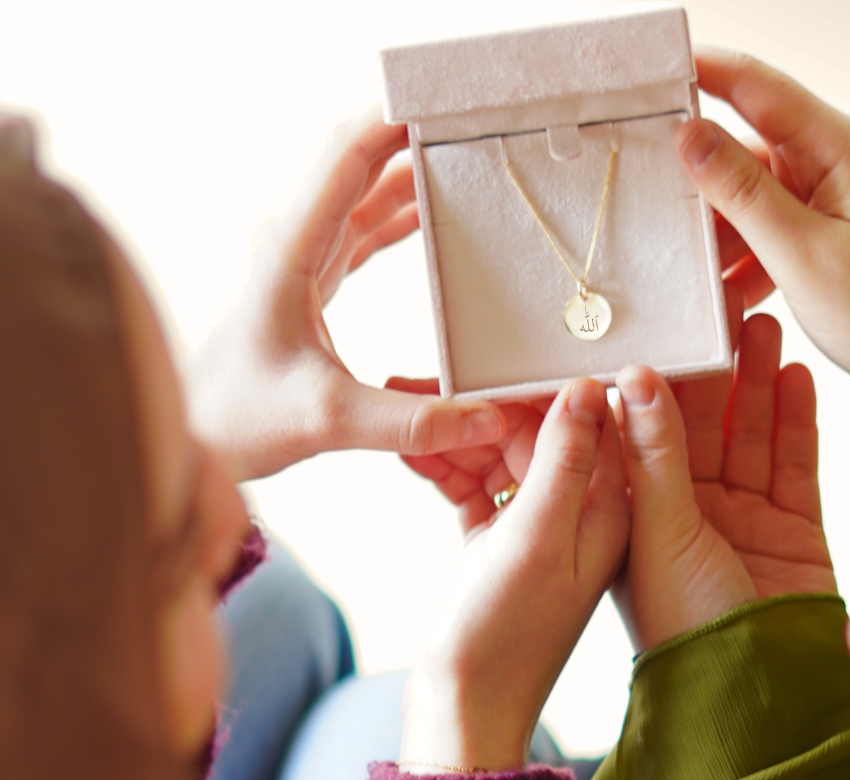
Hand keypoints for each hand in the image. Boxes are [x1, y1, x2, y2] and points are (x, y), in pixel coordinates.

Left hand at [184, 110, 505, 482]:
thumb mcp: (330, 421)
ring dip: (409, 176)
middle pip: (358, 164)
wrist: (196, 438)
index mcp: (290, 250)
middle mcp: (293, 243)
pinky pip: (362, 231)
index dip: (393, 121)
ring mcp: (301, 261)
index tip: (446, 106)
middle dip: (412, 138)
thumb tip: (487, 419)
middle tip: (474, 132)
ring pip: (362, 195)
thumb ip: (412, 421)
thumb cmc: (238, 420)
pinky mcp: (311, 286)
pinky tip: (433, 215)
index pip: (345, 157)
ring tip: (467, 164)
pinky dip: (399, 218)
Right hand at [399, 380, 628, 770]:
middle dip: (481, 404)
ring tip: (398, 401)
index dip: (538, 384)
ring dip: (452, 432)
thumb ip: (566, 462)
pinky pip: (472, 485)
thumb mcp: (539, 539)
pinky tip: (406, 448)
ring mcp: (536, 529)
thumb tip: (588, 385)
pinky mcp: (497, 542)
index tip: (490, 352)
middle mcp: (581, 515)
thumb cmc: (507, 637)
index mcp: (610, 512)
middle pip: (536, 432)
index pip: (586, 421)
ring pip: (496, 455)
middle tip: (420, 375)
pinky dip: (441, 467)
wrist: (462, 712)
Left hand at [614, 311, 834, 651]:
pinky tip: (794, 374)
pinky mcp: (791, 530)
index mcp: (637, 520)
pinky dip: (795, 422)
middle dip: (712, 370)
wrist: (762, 693)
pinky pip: (793, 465)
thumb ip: (654, 457)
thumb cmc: (688, 632)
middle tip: (722, 308)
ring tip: (762, 325)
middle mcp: (686, 516)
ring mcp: (741, 522)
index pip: (641, 435)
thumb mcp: (660, 536)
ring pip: (749, 437)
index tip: (662, 324)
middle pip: (700, 428)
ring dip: (755, 384)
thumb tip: (638, 377)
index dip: (654, 380)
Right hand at [676, 51, 849, 383]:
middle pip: (753, 150)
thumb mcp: (803, 255)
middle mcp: (846, 158)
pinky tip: (734, 291)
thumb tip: (691, 136)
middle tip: (660, 222)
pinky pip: (785, 226)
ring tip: (699, 276)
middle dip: (705, 186)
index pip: (758, 87)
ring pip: (764, 196)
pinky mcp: (847, 229)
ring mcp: (847, 194)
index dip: (702, 73)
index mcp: (843, 148)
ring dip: (729, 232)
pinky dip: (756, 254)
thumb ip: (742, 193)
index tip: (651, 75)